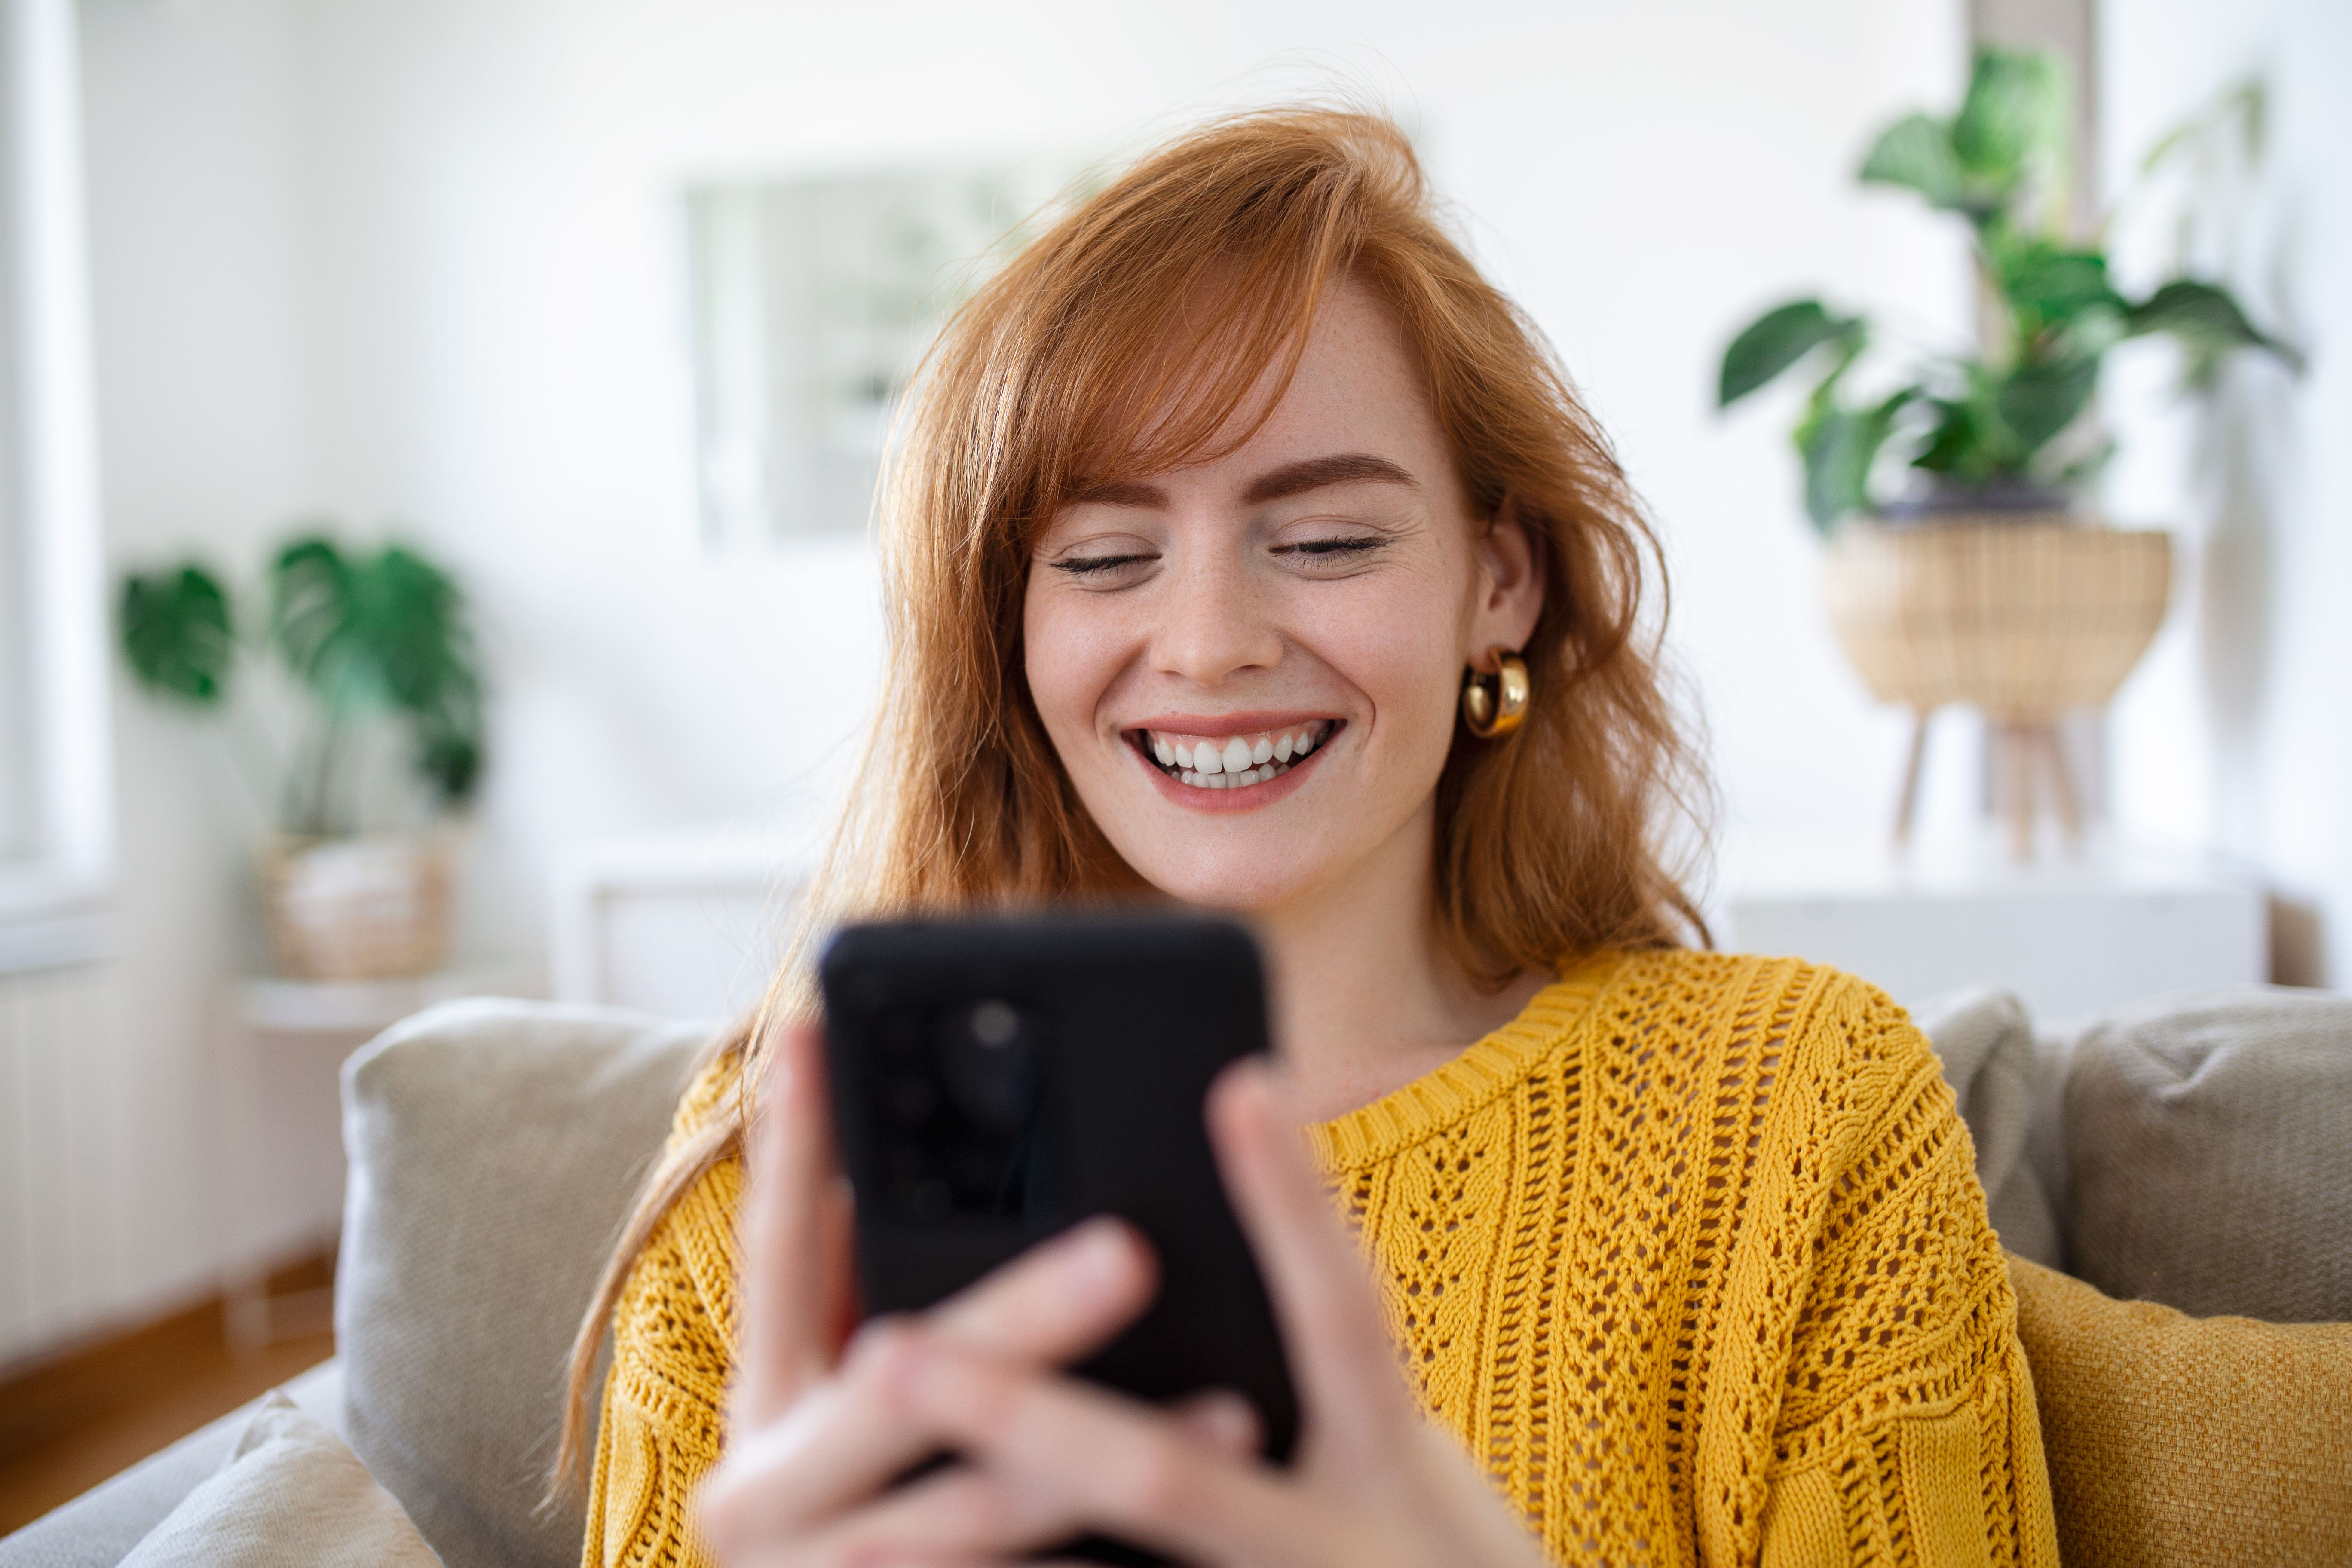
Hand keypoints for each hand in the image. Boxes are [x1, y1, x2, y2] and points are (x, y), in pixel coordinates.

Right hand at [697, 1025, 1252, 1564]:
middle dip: (1019, 1318)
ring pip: (970, 1516)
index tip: (820, 1026)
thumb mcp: (847, 1416)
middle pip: (892, 1388)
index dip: (794, 1137)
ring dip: (1101, 1457)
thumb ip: (879, 1299)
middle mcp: (759, 1495)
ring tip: (1236, 1410)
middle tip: (1131, 1252)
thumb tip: (917, 1158)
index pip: (774, 1249)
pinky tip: (1194, 1543)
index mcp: (759, 1407)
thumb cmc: (864, 1518)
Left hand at [868, 1061, 1554, 1567]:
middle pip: (1165, 1482)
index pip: (1343, 1314)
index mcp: (1395, 1460)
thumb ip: (1324, 1371)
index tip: (1237, 1082)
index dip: (1294, 1202)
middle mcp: (1345, 1547)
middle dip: (1022, 1418)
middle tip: (891, 1354)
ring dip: (984, 1551)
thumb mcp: (1409, 1457)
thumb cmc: (1441, 1553)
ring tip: (871, 1512)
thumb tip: (1268, 1216)